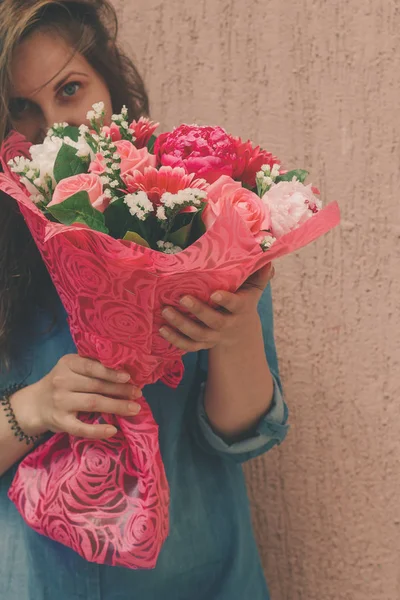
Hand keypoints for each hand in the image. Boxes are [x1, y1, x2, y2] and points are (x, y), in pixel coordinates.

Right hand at [12, 355, 141, 439]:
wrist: (35, 404)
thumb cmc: (62, 383)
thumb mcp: (71, 368)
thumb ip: (91, 365)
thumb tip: (125, 369)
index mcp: (67, 364)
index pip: (91, 366)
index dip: (110, 372)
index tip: (128, 377)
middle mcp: (62, 381)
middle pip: (96, 386)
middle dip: (120, 390)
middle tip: (138, 393)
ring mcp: (60, 402)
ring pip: (93, 403)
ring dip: (116, 406)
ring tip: (134, 408)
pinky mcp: (60, 422)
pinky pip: (80, 428)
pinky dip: (97, 430)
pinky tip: (112, 430)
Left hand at [159, 263, 274, 351]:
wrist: (240, 332)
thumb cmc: (243, 301)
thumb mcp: (253, 289)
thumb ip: (259, 275)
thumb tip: (268, 259)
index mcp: (240, 308)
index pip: (235, 305)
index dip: (226, 300)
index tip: (215, 294)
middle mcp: (227, 325)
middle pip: (214, 322)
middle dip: (198, 311)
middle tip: (182, 298)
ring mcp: (214, 337)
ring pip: (198, 335)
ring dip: (181, 325)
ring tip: (166, 312)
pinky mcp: (202, 344)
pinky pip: (188, 346)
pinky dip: (175, 340)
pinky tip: (162, 329)